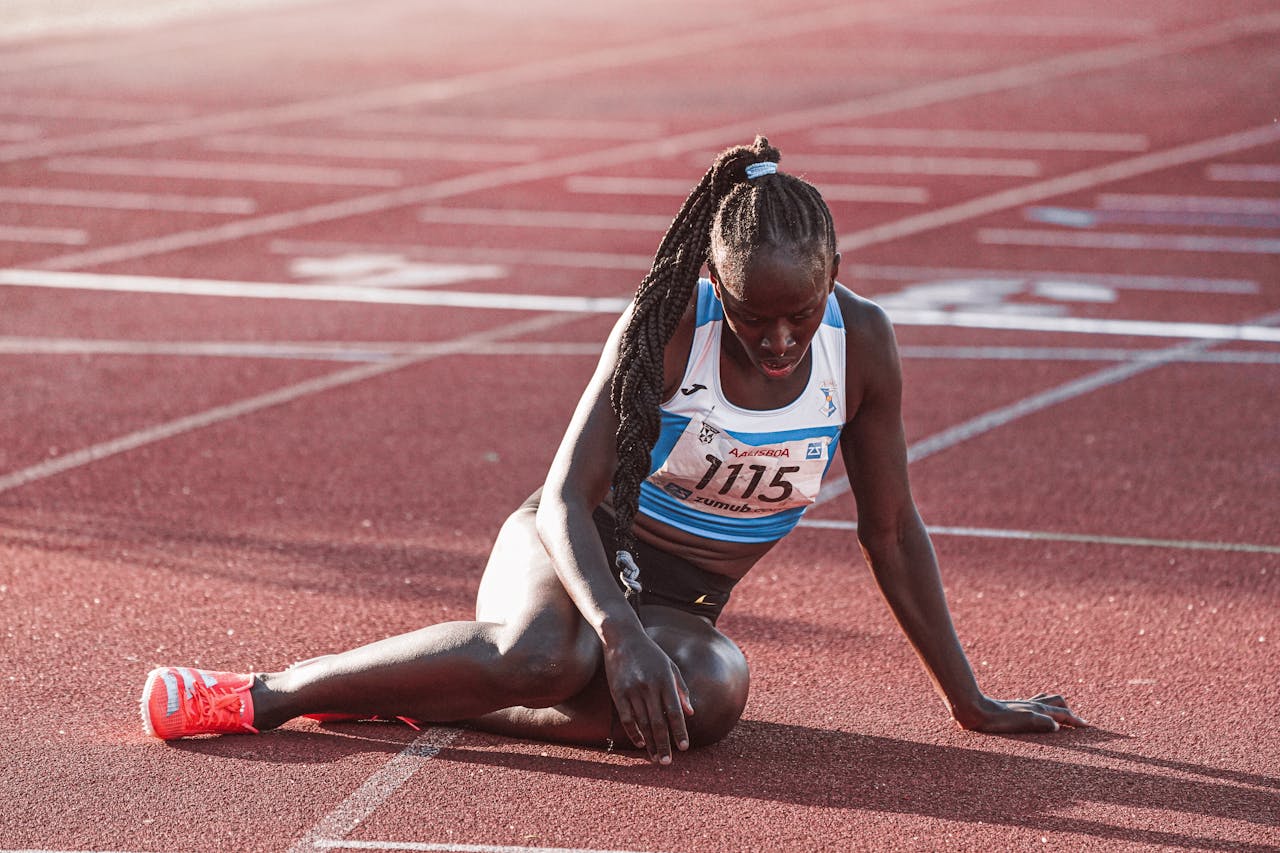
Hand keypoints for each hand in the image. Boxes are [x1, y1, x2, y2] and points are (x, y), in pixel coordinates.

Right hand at [602, 630, 693, 764]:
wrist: (623, 638)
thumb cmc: (651, 653)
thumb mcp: (670, 666)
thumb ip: (681, 689)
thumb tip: (691, 713)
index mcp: (665, 679)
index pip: (674, 711)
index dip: (680, 730)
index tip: (684, 747)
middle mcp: (649, 686)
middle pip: (658, 722)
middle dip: (664, 744)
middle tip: (667, 762)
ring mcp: (632, 690)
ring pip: (643, 723)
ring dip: (650, 743)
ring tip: (656, 759)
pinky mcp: (618, 692)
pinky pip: (627, 718)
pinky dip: (634, 732)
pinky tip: (640, 743)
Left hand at [957, 693, 1088, 733]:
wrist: (976, 710)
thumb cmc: (999, 719)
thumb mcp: (1024, 722)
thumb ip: (1043, 722)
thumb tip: (1058, 727)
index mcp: (1039, 709)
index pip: (1063, 715)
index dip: (1076, 721)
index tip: (1088, 727)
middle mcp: (1033, 704)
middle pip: (1058, 702)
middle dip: (1069, 711)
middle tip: (1076, 722)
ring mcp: (1023, 704)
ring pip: (1046, 700)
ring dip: (1057, 706)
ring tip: (1061, 713)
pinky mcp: (1014, 706)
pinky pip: (1033, 703)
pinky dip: (1042, 705)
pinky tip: (1036, 711)